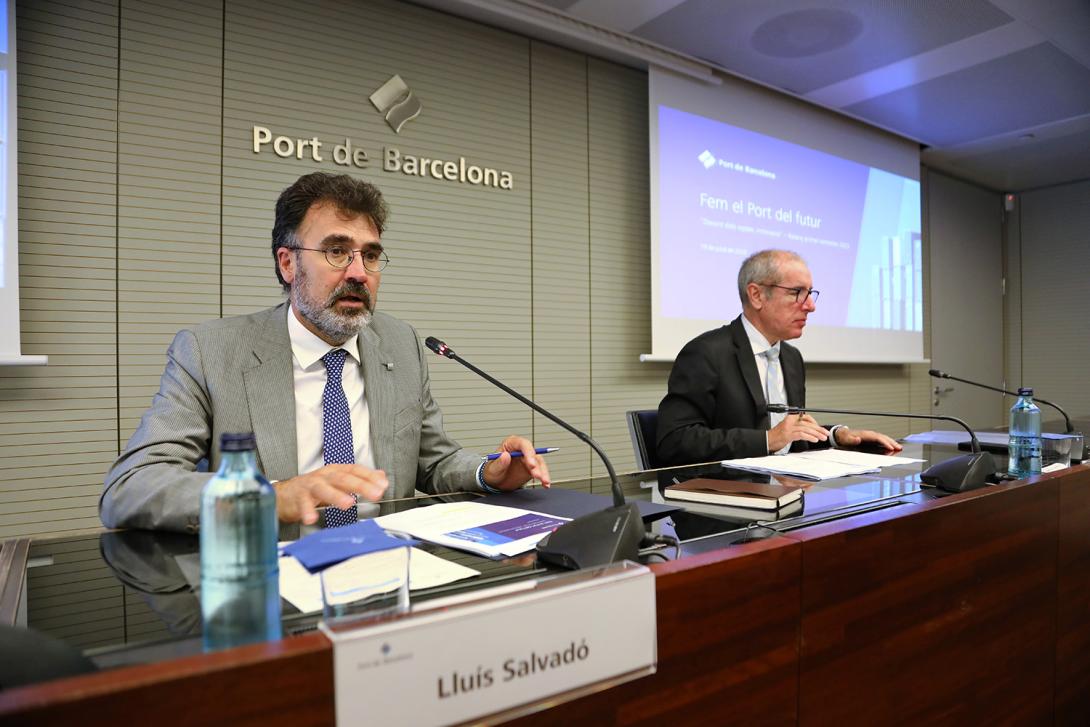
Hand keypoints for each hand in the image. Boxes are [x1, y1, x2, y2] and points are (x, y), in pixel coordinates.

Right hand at [273, 464, 387, 524]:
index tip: (383, 484)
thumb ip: (359, 479)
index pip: (355, 470)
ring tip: (348, 504)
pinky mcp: (298, 498)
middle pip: (344, 478)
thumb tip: (381, 477)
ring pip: (324, 489)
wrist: (286, 494)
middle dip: (361, 486)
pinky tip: (312, 518)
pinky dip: (307, 511)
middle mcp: (325, 476)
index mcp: (336, 471)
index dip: (369, 476)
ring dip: (336, 496)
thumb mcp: (338, 480)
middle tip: (375, 494)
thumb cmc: (314, 488)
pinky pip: (303, 504)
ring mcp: (311, 486)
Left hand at [482, 435, 551, 490]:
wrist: (495, 482)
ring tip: (544, 481)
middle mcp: (521, 450)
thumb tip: (506, 455)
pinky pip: (541, 471)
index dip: (529, 452)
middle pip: (533, 454)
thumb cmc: (492, 472)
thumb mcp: (492, 469)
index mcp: (511, 444)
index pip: (523, 444)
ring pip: (539, 463)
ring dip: (543, 472)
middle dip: (537, 465)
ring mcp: (527, 459)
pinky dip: (544, 477)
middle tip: (537, 475)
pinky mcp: (532, 468)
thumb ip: (499, 463)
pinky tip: (546, 484)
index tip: (530, 464)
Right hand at [768, 413, 828, 452]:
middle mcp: (790, 421)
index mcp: (791, 418)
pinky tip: (814, 439)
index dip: (815, 422)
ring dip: (816, 434)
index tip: (820, 428)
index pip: (806, 417)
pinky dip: (809, 437)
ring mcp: (788, 427)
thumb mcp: (788, 428)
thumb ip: (798, 427)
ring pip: (806, 428)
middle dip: (818, 429)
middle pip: (807, 423)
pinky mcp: (787, 434)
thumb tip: (811, 430)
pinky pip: (801, 434)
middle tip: (825, 433)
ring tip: (822, 437)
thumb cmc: (777, 436)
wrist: (767, 440)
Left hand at [833, 427, 902, 451]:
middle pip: (883, 437)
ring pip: (884, 438)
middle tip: (899, 448)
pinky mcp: (871, 439)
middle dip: (892, 442)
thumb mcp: (846, 439)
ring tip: (899, 447)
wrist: (841, 434)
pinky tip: (892, 447)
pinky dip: (888, 443)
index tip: (891, 448)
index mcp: (865, 434)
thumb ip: (852, 440)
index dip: (885, 443)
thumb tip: (858, 439)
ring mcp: (871, 436)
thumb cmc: (844, 437)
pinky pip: (881, 440)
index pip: (878, 438)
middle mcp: (869, 434)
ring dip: (892, 442)